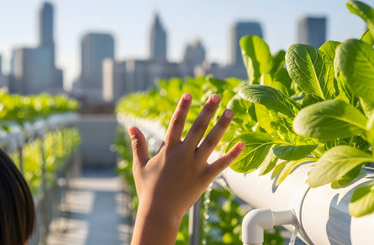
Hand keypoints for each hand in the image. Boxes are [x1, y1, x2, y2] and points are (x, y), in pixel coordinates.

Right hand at [128, 93, 244, 244]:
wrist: (159, 212)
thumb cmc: (148, 189)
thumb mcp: (140, 165)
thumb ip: (138, 144)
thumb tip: (131, 127)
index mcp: (168, 149)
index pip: (176, 123)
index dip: (182, 108)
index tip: (189, 94)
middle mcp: (184, 154)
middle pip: (198, 127)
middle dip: (207, 110)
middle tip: (216, 96)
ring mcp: (196, 165)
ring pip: (212, 141)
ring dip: (222, 125)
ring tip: (230, 111)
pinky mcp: (205, 178)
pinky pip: (222, 164)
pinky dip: (232, 154)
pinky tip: (242, 143)